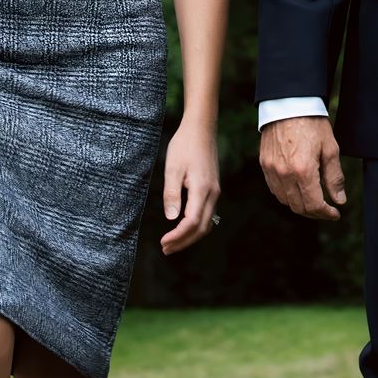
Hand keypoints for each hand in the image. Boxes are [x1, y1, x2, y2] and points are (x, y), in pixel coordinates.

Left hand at [159, 118, 221, 254]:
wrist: (201, 129)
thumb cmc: (184, 145)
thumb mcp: (172, 168)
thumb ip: (172, 194)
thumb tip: (171, 218)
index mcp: (202, 189)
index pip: (192, 222)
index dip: (178, 236)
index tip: (163, 243)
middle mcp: (212, 193)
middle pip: (202, 228)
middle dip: (184, 242)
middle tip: (166, 249)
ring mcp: (215, 191)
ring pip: (207, 223)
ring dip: (190, 236)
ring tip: (172, 242)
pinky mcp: (213, 188)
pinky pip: (207, 214)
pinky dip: (195, 226)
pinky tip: (183, 227)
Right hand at [259, 115, 345, 221]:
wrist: (289, 104)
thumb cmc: (312, 123)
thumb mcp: (330, 149)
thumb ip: (334, 177)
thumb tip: (340, 200)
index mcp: (303, 170)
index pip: (314, 205)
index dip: (326, 213)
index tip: (335, 213)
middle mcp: (284, 174)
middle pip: (299, 207)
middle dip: (315, 213)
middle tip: (327, 210)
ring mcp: (271, 170)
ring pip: (285, 201)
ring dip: (300, 206)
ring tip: (314, 201)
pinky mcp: (264, 165)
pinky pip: (275, 189)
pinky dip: (287, 196)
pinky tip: (298, 191)